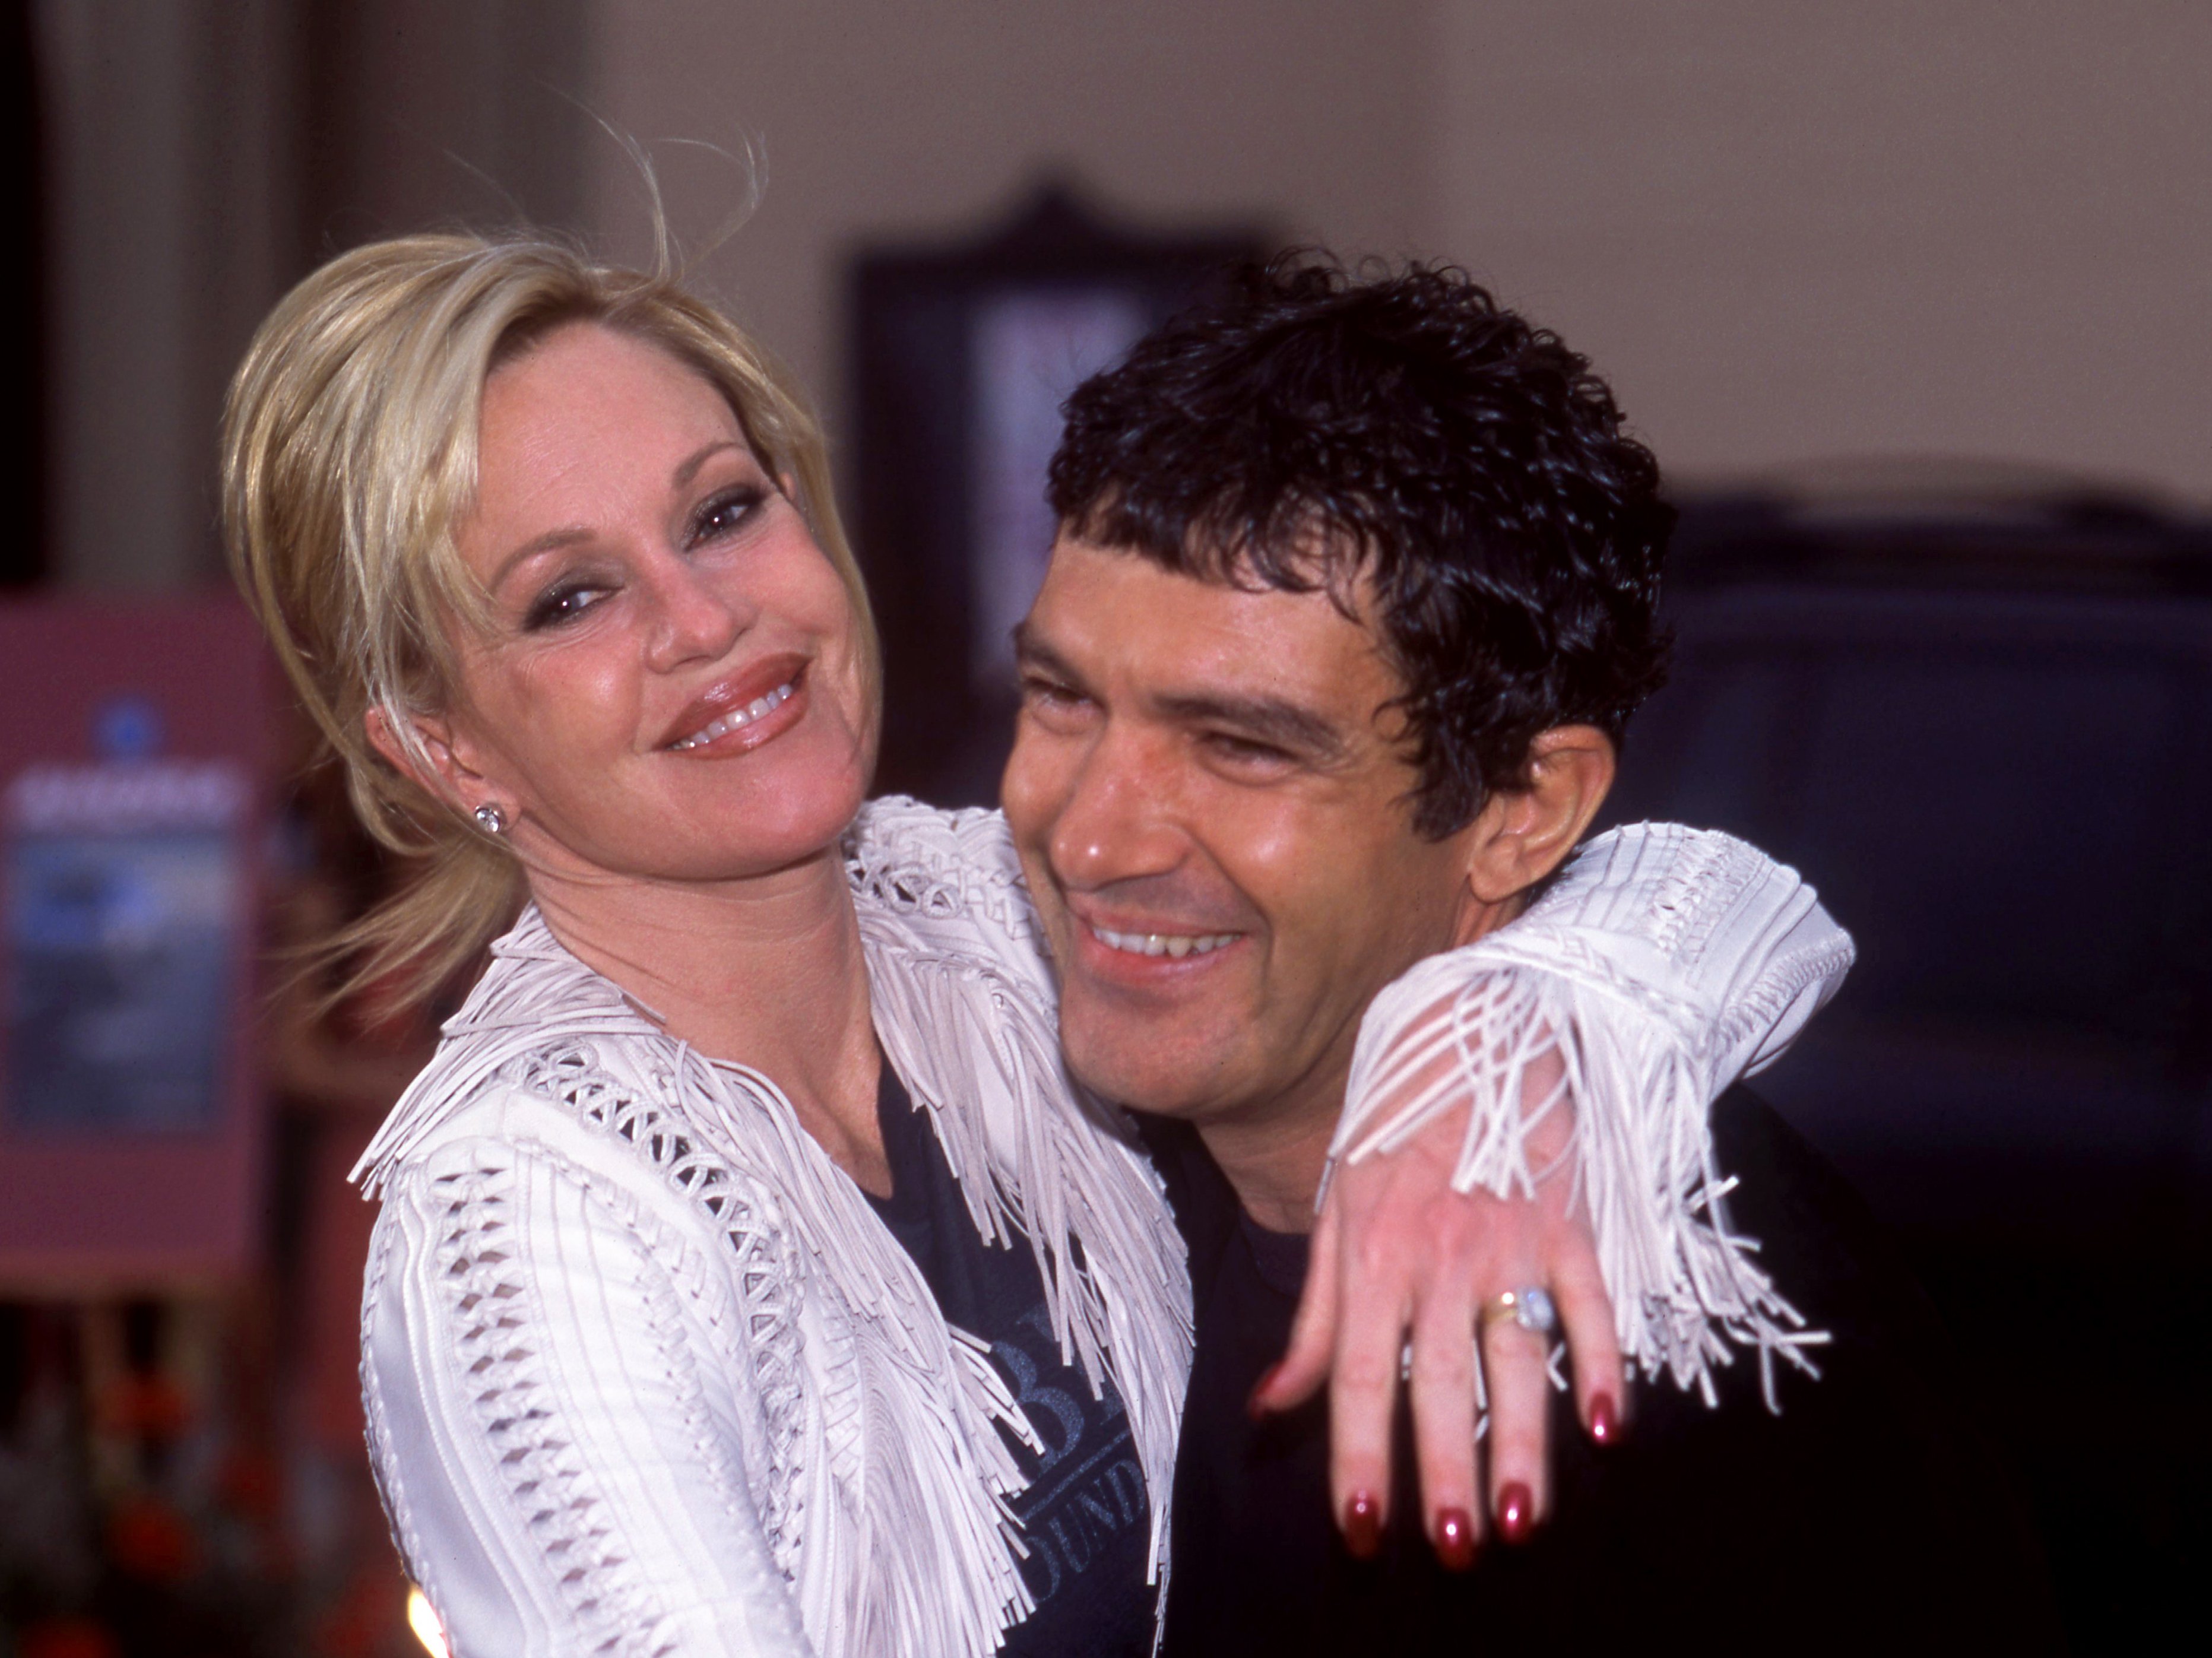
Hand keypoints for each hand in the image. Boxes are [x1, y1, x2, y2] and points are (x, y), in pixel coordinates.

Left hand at [1252, 1043, 1623, 1563]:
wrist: (1474, 1030)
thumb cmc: (1393, 1129)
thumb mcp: (1335, 1211)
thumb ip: (1314, 1317)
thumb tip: (1271, 1405)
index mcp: (1373, 1258)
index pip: (1361, 1376)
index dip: (1359, 1455)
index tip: (1361, 1528)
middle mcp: (1439, 1259)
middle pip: (1441, 1383)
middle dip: (1445, 1471)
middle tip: (1455, 1548)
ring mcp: (1510, 1243)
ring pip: (1516, 1360)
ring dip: (1521, 1444)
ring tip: (1522, 1521)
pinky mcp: (1571, 1225)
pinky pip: (1591, 1305)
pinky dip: (1601, 1364)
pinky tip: (1606, 1427)